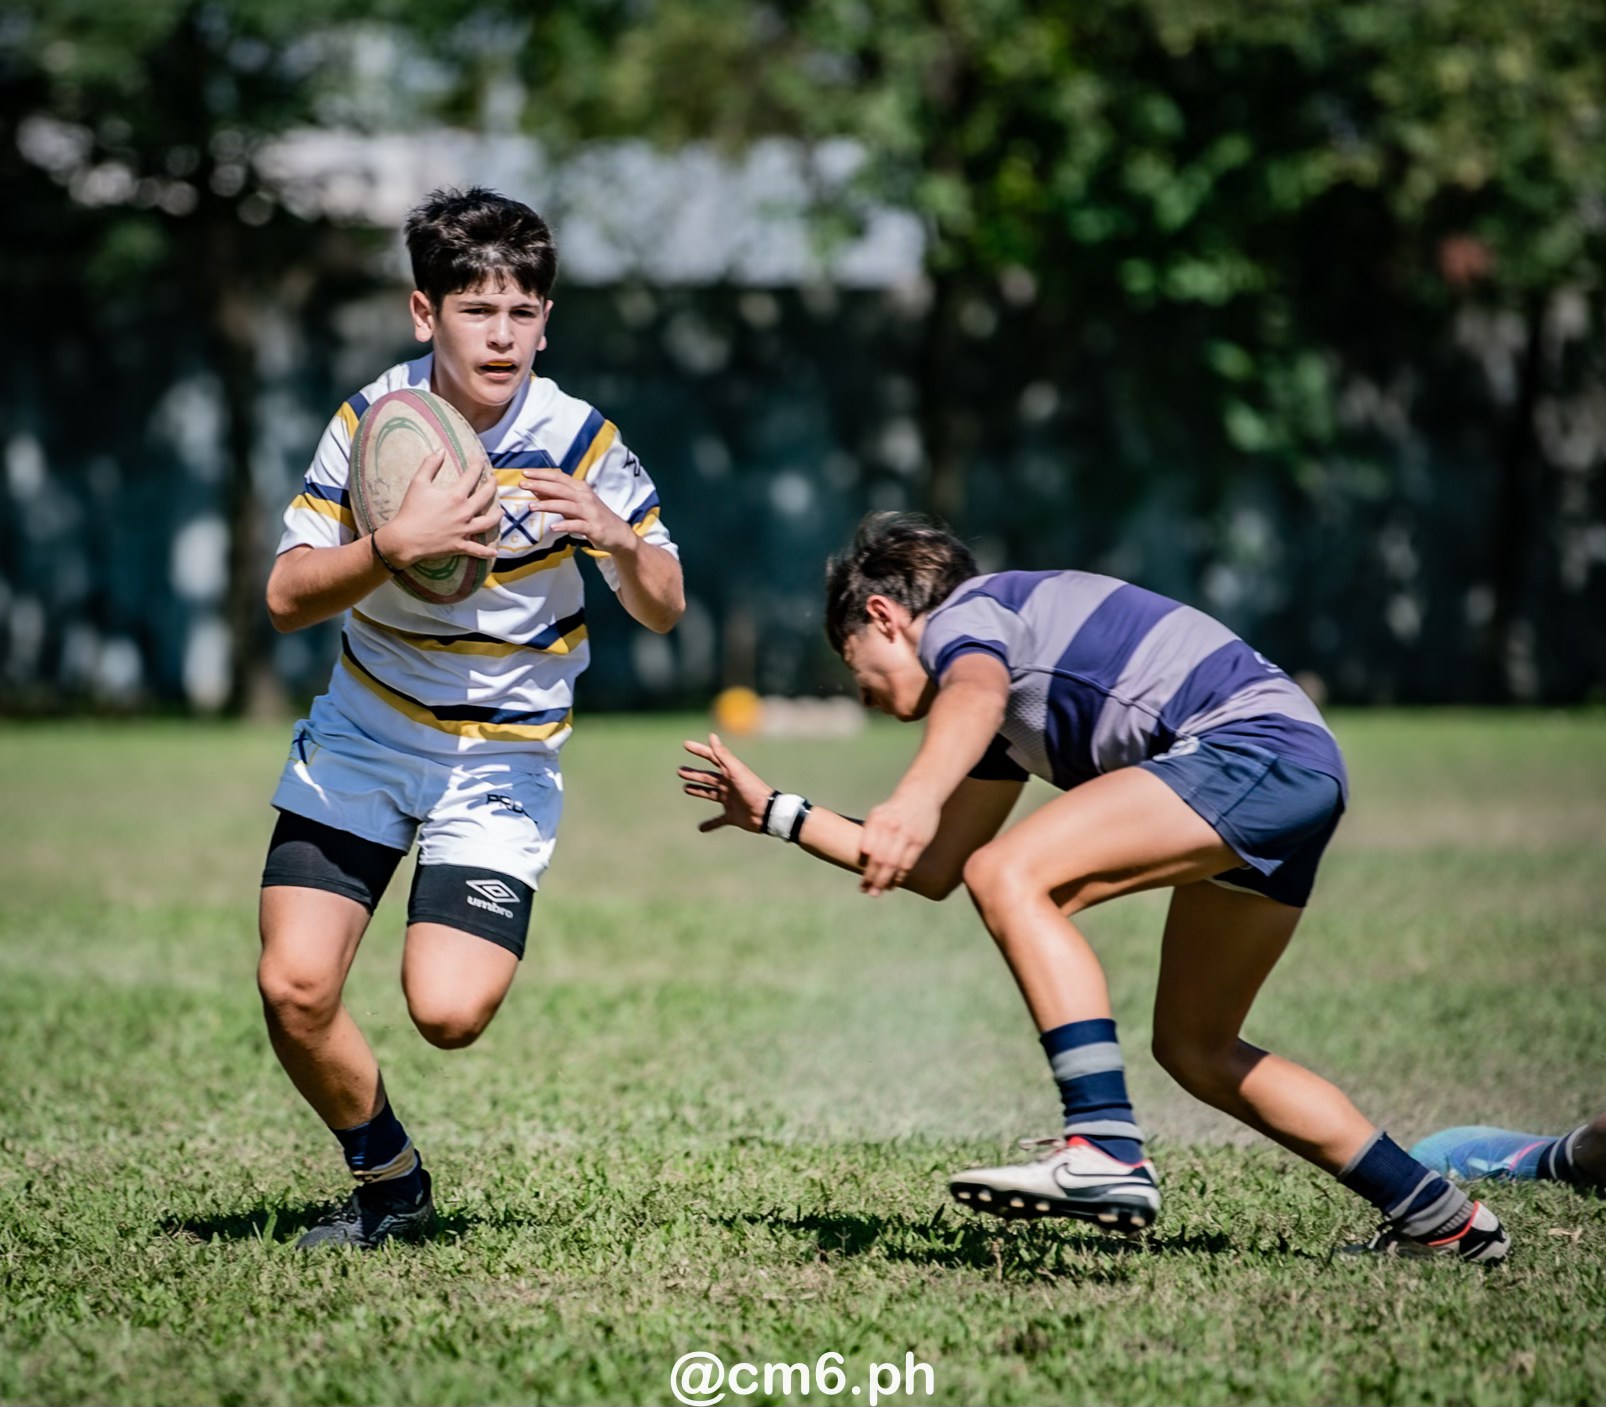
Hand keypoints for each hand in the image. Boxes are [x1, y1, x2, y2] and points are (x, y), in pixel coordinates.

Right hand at [380, 451, 500, 566]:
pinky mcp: (460, 545)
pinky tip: (494, 552)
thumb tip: (440, 450)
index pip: (471, 477)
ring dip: (497, 516)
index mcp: (455, 496)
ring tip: (501, 512)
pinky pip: (477, 550)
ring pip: (488, 523)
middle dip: (492, 487)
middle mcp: (464, 512)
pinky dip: (486, 552)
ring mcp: (464, 530)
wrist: (405, 538)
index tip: (480, 460)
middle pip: (485, 497)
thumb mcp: (418, 483)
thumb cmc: (411, 510)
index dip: (477, 466)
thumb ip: (429, 465)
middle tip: (494, 481)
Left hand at [520, 467, 634, 554]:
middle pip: (560, 489)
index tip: (525, 473)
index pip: (558, 477)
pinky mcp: (593, 527)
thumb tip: (536, 490)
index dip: (542, 474)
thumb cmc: (594, 517)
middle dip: (540, 485)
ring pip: (566, 505)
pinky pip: (577, 525)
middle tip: (523, 484)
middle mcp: (585, 497)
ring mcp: (589, 512)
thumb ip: (557, 497)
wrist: (618, 534)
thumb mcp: (575, 505)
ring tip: (531, 506)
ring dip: (548, 504)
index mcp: (580, 488)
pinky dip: (564, 525)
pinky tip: (553, 527)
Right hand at [678, 733, 775, 833]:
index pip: (712, 758)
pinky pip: (718, 821)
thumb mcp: (736, 771)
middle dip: (694, 774)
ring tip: (685, 789)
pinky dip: (710, 824)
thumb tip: (712, 736)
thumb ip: (723, 755)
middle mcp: (728, 785)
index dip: (699, 750)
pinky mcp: (732, 816)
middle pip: (707, 777)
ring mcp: (729, 800)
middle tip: (680, 771)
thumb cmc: (751, 789)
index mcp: (729, 773)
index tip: (685, 745)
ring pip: (709, 794)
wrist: (766, 812)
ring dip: (698, 791)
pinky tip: (700, 828)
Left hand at [858, 788, 940, 895]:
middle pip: (879, 860)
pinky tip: (894, 883)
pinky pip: (907, 863)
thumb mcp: (878, 814)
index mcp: (876, 821)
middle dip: (872, 878)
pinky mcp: (919, 841)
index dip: (864, 868)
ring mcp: (906, 835)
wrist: (920, 794)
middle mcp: (890, 827)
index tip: (861, 880)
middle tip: (867, 891)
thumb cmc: (894, 809)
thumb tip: (862, 860)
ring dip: (885, 881)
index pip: (867, 850)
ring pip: (893, 864)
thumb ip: (870, 834)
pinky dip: (900, 876)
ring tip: (878, 891)